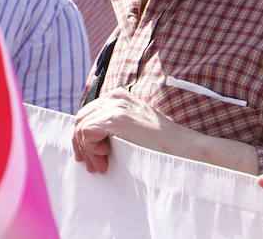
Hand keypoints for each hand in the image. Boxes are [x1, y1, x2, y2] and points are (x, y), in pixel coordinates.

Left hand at [71, 88, 195, 174]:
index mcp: (119, 96)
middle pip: (81, 118)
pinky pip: (86, 133)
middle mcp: (115, 96)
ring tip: (101, 166)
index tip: (89, 157)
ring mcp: (115, 105)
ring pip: (81, 126)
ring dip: (87, 151)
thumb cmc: (160, 144)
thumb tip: (88, 140)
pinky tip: (106, 157)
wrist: (182, 148)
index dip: (83, 137)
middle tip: (92, 166)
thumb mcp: (133, 127)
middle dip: (81, 145)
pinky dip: (91, 149)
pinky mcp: (116, 118)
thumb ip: (113, 126)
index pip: (88, 113)